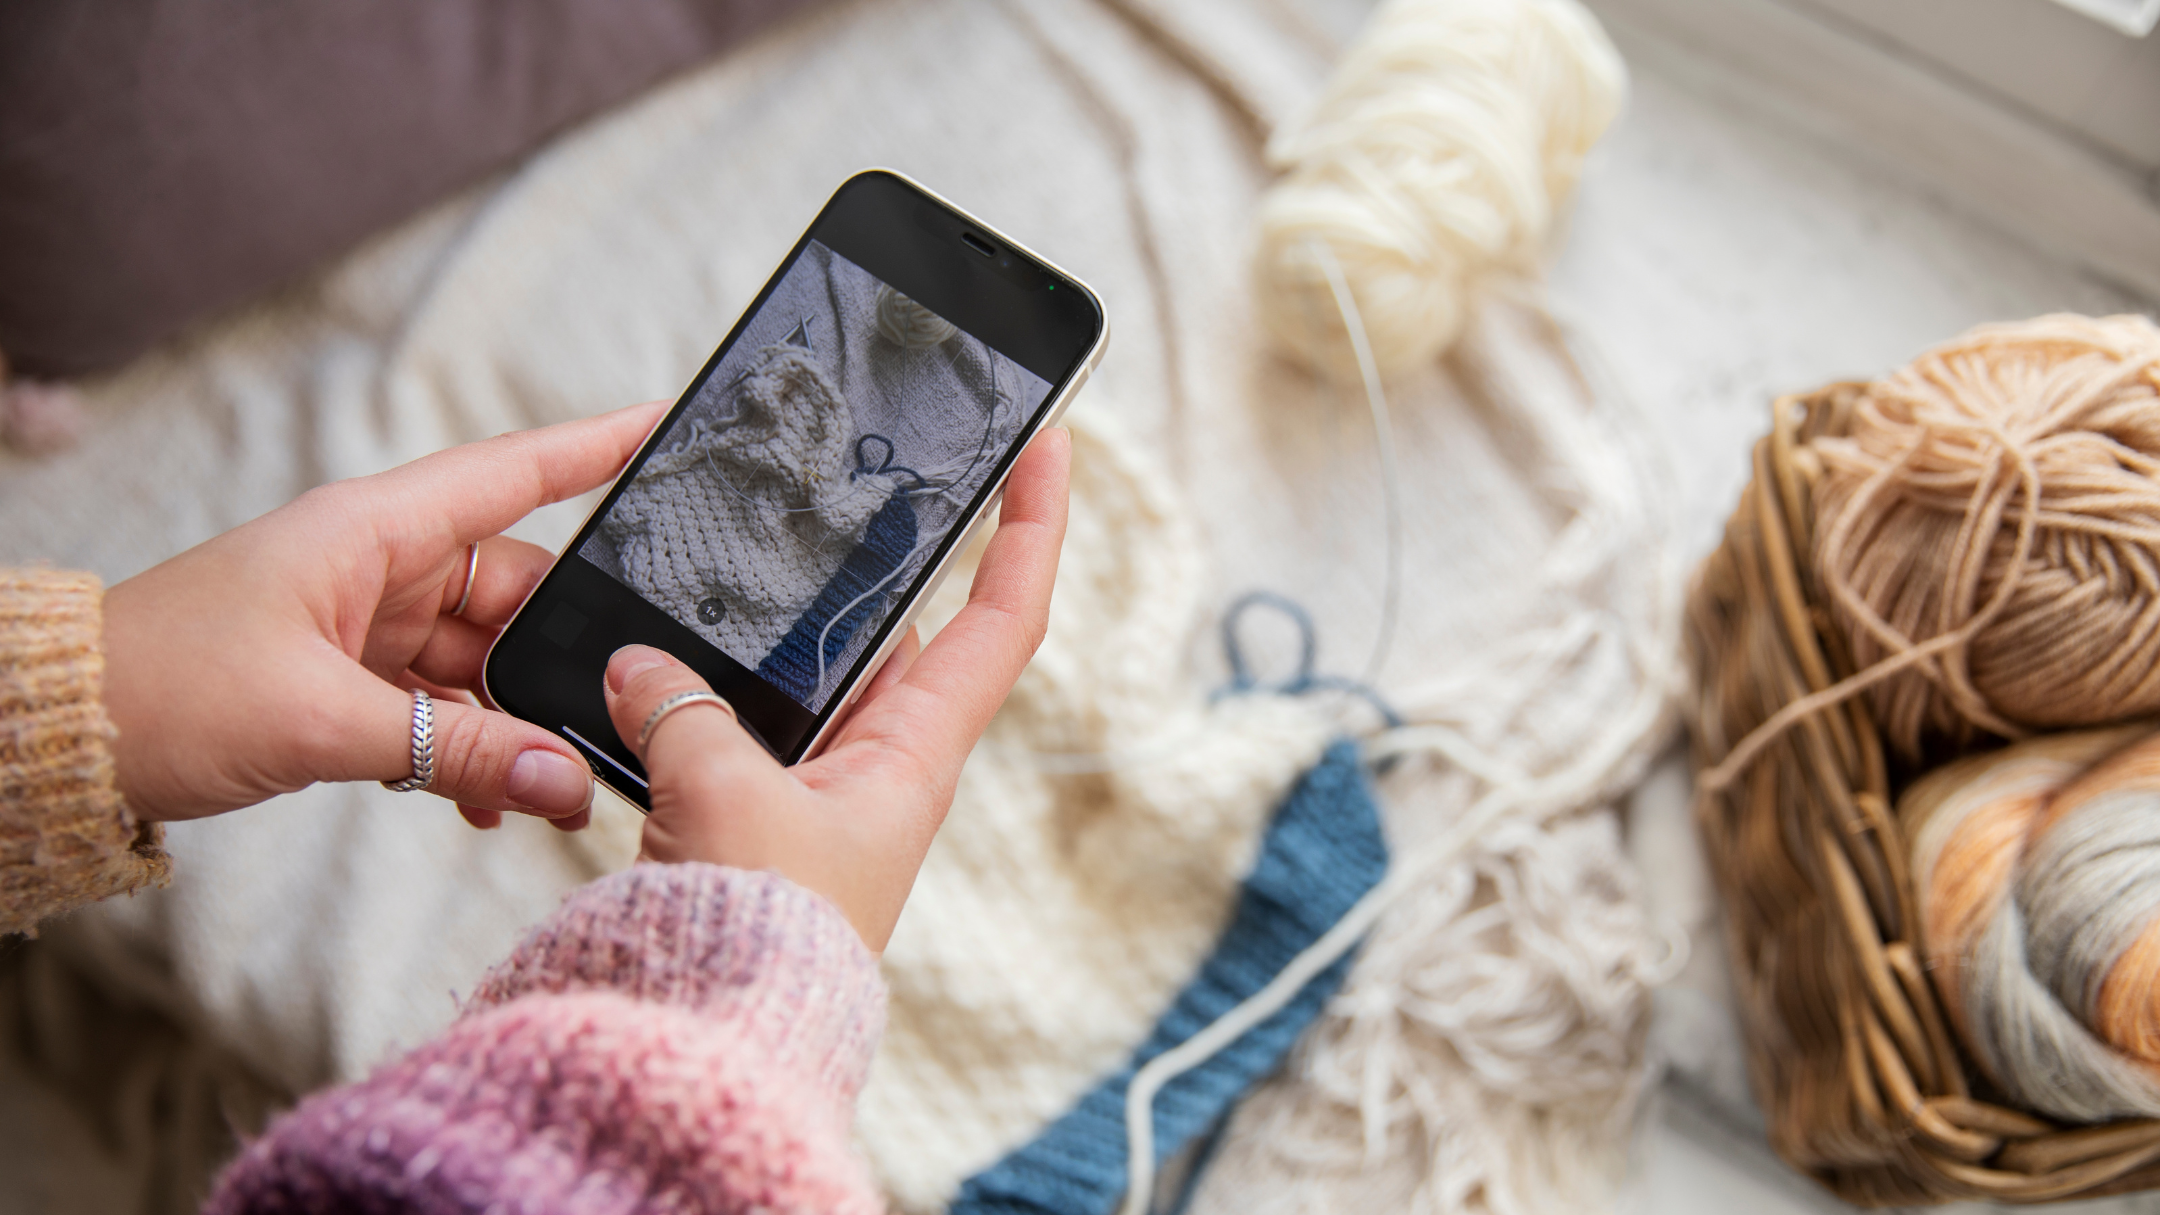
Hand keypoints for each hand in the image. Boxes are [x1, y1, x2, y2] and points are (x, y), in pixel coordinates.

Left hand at [102, 402, 667, 827]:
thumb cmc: (163, 690)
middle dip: (563, 657)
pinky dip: (467, 751)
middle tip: (616, 716)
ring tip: (552, 786)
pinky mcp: (347, 679)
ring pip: (481, 659)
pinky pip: (439, 707)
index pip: (509, 474)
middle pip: (512, 591)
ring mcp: (363, 623)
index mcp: (368, 531)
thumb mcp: (319, 721)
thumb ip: (451, 752)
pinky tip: (489, 800)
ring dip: (514, 722)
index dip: (593, 446)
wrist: (62, 737)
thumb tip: (560, 782)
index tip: (667, 423)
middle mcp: (375, 566)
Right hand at [602, 427, 1070, 949]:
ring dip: (768, 631)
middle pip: (902, 629)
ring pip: (806, 677)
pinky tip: (644, 665)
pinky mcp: (751, 822)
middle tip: (859, 476)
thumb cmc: (753, 936)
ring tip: (730, 558)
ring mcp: (816, 793)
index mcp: (917, 751)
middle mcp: (881, 765)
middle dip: (878, 558)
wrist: (708, 1046)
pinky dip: (699, 692)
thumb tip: (638, 667)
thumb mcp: (722, 794)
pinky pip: (733, 728)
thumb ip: (682, 711)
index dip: (1032, 526)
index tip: (1049, 444)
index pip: (1003, 615)